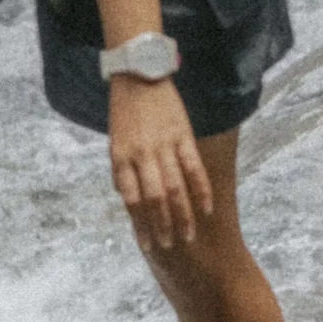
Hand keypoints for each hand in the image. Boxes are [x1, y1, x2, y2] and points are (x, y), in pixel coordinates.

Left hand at [109, 74, 212, 249]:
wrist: (139, 74)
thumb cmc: (125, 111)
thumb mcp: (115, 141)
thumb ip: (121, 170)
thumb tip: (126, 198)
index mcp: (121, 158)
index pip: (132, 200)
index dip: (140, 225)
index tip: (148, 245)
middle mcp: (142, 155)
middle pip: (154, 199)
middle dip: (162, 226)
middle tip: (170, 247)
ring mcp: (164, 145)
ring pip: (175, 188)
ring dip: (182, 215)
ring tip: (188, 237)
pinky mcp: (183, 135)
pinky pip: (194, 168)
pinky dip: (201, 190)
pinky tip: (206, 209)